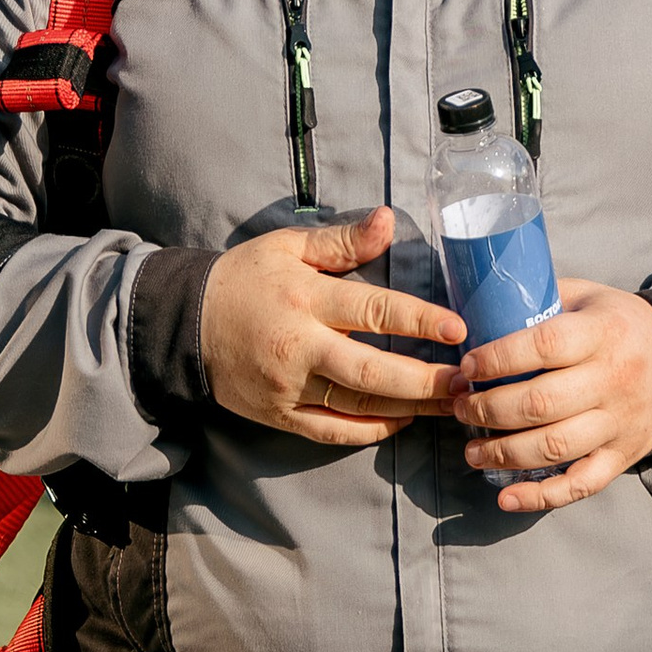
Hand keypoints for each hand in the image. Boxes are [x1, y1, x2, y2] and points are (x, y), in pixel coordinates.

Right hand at [200, 205, 464, 447]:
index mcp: (305, 297)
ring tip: (450, 405)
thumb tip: (389, 220)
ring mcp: (288, 386)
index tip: (458, 330)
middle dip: (424, 381)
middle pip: (371, 370)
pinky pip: (332, 431)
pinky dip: (371, 431)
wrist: (184, 323)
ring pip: (358, 405)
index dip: (419, 321)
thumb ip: (342, 241)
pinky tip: (404, 421)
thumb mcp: (288, 247)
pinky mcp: (279, 415)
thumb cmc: (245, 278)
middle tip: (466, 382)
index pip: (372, 310)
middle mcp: (298, 346)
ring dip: (409, 408)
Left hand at [455, 279, 651, 515]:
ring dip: (504, 453)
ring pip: (555, 447)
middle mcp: (614, 379)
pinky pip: (582, 484)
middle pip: (542, 403)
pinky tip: (506, 498)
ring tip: (472, 451)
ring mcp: (620, 422)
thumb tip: (477, 316)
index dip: (499, 358)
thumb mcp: (585, 296)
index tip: (468, 367)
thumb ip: (539, 303)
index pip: (546, 345)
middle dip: (489, 410)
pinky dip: (542, 497)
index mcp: (603, 333)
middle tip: (461, 408)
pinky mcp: (623, 455)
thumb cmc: (613, 324)